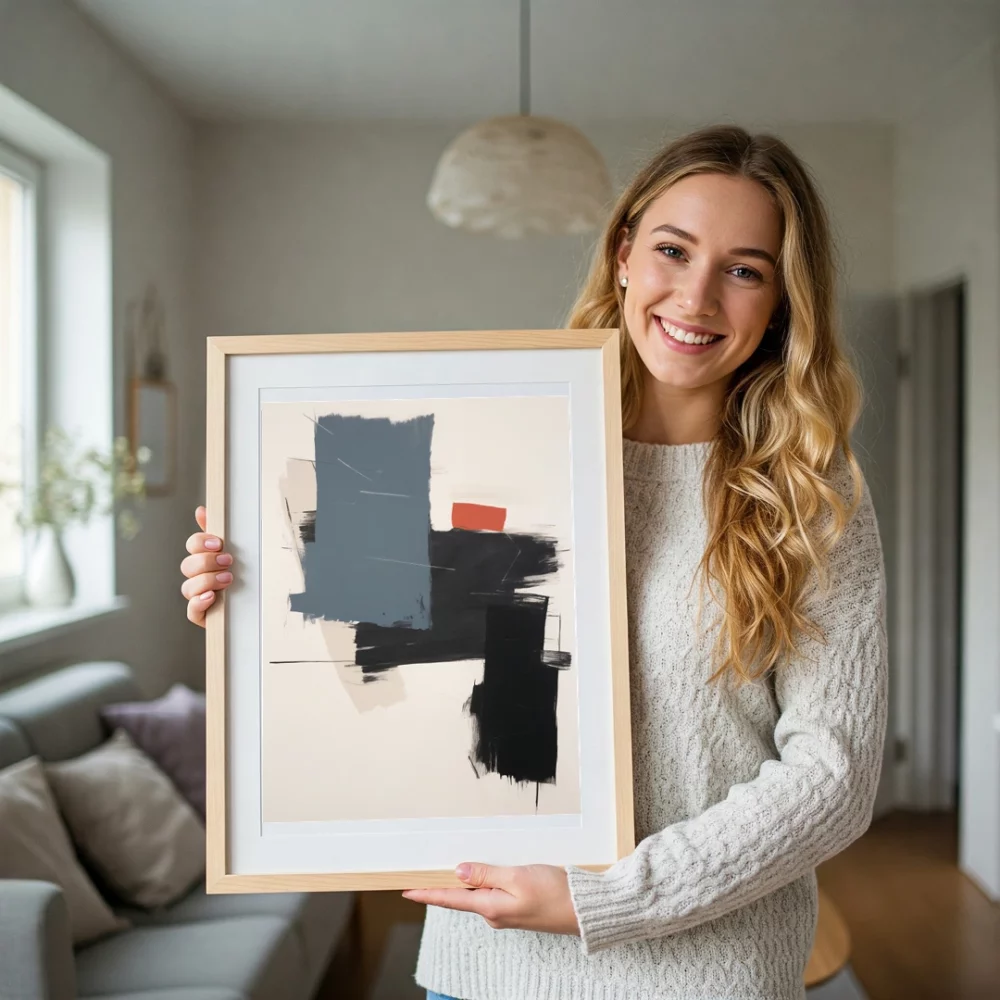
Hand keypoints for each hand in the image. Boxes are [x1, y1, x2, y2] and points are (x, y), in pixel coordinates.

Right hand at [180, 506, 233, 626]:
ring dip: (206, 581)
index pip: (193, 545)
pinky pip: (191, 611)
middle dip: (207, 562)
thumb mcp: (238, 551)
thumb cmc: (245, 575)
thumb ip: (220, 532)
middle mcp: (198, 577)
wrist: (259, 604)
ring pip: (187, 587)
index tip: (219, 543)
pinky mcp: (201, 615)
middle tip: (228, 561)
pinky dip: (199, 602)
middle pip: (187, 565)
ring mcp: (198, 596)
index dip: (201, 542)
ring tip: (228, 579)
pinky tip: (212, 597)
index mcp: (205, 558)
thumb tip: (201, 510)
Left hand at [402, 863, 579, 935]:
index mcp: (490, 908)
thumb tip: (458, 872)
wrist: (583, 910)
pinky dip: (485, 881)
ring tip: (454, 865)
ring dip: (468, 880)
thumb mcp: (517, 876)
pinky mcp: (517, 907)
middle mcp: (494, 914)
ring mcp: (506, 912)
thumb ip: (486, 874)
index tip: (407, 891)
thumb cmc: (554, 893)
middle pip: (462, 897)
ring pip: (479, 893)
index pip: (450, 900)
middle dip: (445, 883)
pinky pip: (493, 893)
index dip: (427, 893)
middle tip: (425, 869)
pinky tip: (487, 870)